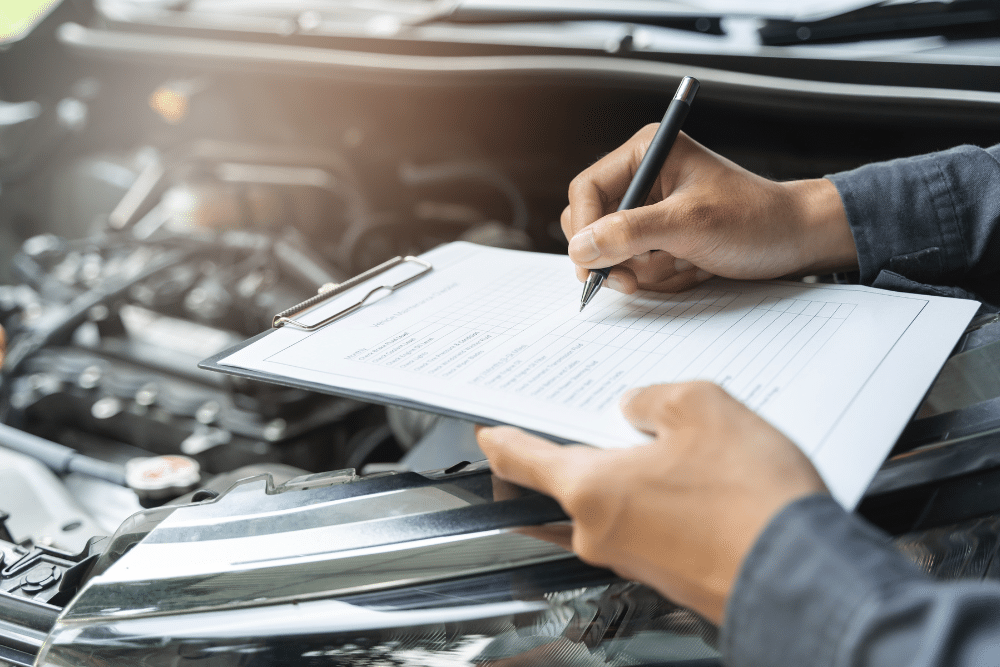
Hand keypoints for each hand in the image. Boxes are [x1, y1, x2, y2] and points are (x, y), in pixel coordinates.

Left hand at [477, 381, 827, 624]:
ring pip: (617, 503)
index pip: (523, 461)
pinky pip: (649, 527)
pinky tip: (704, 484)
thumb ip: (654, 400)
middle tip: (623, 422)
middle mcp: (600, 534)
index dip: (503, 440)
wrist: (804, 577)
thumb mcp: (703, 408)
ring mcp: (633, 561)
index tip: (489, 434)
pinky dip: (664, 502)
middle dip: (592, 450)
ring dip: (637, 475)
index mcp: (591, 490)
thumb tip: (638, 410)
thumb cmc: (753, 501)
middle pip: (573, 482)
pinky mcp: (668, 576)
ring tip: (686, 450)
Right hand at [562, 129, 857, 293]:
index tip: (592, 266)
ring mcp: (651, 210)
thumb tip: (580, 247)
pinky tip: (691, 269)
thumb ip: (630, 232)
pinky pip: (636, 266)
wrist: (795, 241)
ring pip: (613, 252)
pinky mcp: (660, 237)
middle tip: (635, 280)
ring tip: (686, 264)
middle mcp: (643, 178)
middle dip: (616, 257)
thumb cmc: (755, 219)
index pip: (586, 190)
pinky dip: (660, 276)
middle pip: (592, 224)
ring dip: (646, 270)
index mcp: (646, 153)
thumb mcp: (689, 224)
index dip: (583, 229)